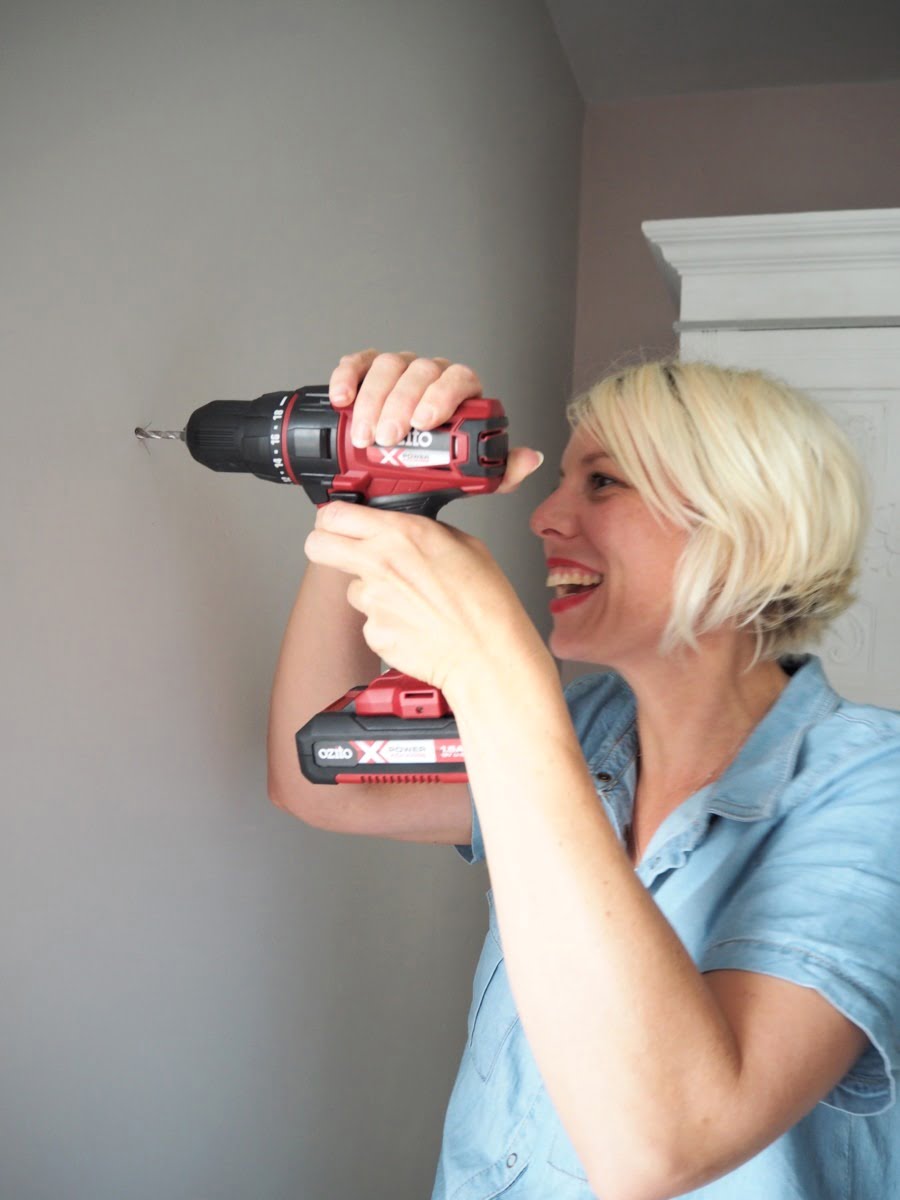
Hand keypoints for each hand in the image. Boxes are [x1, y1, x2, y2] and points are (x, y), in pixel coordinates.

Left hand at [304, 502, 552, 699]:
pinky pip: (371, 621)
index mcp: (400, 534)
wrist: (486, 652)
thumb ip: (423, 531)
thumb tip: (406, 531)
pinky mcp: (373, 632)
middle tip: (342, 551)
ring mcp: (372, 601)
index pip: (335, 514)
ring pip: (352, 588)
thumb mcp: (463, 543)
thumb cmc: (484, 601)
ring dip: (371, 591)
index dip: (332, 518)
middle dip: (323, 545)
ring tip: (410, 601)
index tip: (338, 523)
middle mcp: (378, 563)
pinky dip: (387, 622)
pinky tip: (415, 623)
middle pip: (317, 545)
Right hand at [329, 348, 542, 490]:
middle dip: (400, 404)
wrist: (393, 476)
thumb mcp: (468, 478)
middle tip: (387, 437)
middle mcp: (430, 376)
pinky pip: (359, 363)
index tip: (424, 423)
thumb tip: (530, 458)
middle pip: (420, 372)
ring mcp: (399, 370)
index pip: (460, 379)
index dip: (442, 396)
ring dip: (373, 400)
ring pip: (389, 366)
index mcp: (459, 393)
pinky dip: (349, 376)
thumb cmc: (432, 468)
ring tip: (363, 433)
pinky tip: (343, 398)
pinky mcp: (367, 371)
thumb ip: (500, 472)